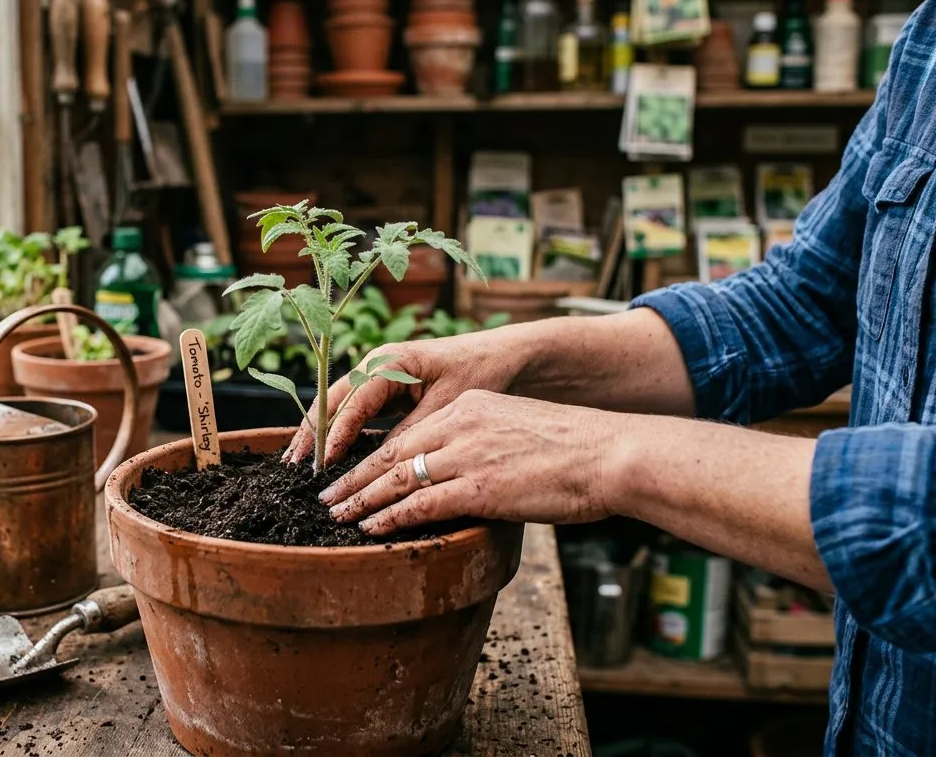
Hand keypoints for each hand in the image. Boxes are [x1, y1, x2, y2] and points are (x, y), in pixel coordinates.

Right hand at [285, 327, 528, 464]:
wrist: (506, 356)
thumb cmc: (482, 372)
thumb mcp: (448, 405)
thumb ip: (412, 430)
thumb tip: (380, 461)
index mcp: (390, 361)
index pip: (352, 401)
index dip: (335, 433)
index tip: (321, 463)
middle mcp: (377, 364)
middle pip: (332, 399)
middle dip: (311, 433)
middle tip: (293, 466)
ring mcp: (378, 376)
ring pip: (337, 405)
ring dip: (318, 433)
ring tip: (297, 463)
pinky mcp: (386, 390)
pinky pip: (352, 411)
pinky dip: (337, 432)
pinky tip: (325, 455)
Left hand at [317, 390, 619, 535]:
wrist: (610, 454)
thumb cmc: (577, 451)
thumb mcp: (520, 431)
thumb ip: (486, 445)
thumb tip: (471, 475)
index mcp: (470, 407)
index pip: (408, 433)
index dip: (372, 454)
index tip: (349, 471)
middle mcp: (461, 424)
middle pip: (391, 452)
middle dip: (353, 476)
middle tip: (325, 497)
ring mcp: (467, 455)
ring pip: (397, 478)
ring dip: (360, 499)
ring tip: (335, 517)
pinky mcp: (478, 486)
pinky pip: (420, 503)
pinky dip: (389, 517)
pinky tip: (370, 528)